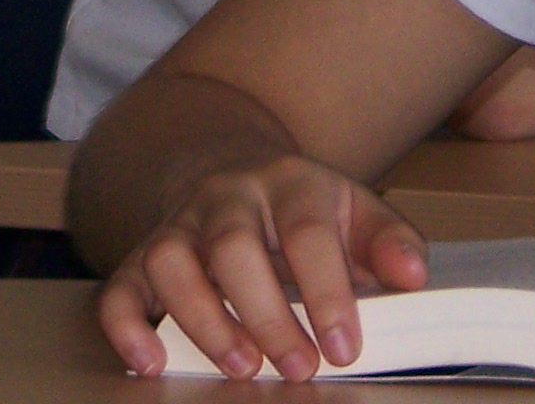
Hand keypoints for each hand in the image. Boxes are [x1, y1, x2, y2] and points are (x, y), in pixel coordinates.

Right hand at [94, 153, 428, 380]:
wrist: (232, 168)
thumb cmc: (302, 209)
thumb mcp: (354, 212)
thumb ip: (389, 242)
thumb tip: (414, 276)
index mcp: (290, 184)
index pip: (306, 232)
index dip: (327, 291)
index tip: (344, 347)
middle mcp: (228, 198)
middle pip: (233, 245)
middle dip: (265, 312)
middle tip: (297, 366)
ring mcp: (181, 224)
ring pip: (170, 259)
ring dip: (201, 317)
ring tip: (238, 366)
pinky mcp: (143, 255)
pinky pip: (120, 284)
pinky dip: (126, 325)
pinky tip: (150, 361)